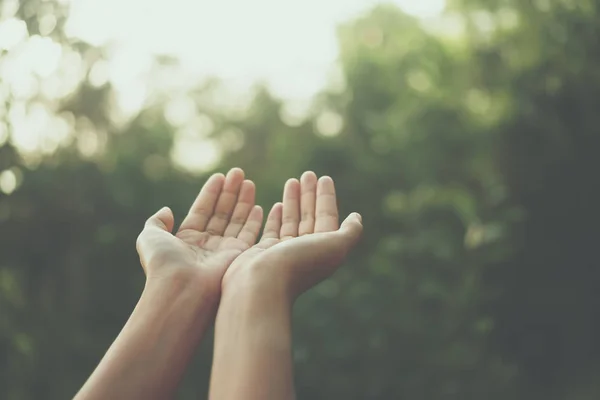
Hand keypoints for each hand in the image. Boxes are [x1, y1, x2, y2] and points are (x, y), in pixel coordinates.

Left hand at [136, 168, 262, 298]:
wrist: (181, 288)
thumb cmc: (163, 263)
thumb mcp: (150, 237)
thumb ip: (157, 221)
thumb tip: (167, 210)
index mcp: (187, 239)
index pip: (202, 210)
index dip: (210, 193)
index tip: (219, 176)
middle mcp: (207, 244)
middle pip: (221, 212)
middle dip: (230, 192)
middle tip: (238, 172)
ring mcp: (223, 250)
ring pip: (235, 220)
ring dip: (242, 200)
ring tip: (248, 181)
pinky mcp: (238, 257)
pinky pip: (249, 234)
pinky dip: (253, 220)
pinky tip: (257, 205)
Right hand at [222, 171, 362, 300]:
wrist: (261, 286)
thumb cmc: (298, 264)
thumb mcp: (334, 246)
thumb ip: (350, 232)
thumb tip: (357, 218)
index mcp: (322, 250)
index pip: (327, 218)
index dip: (327, 198)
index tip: (324, 178)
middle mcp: (304, 251)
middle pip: (310, 217)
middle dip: (310, 195)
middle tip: (308, 174)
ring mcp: (283, 252)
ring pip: (292, 221)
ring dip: (293, 200)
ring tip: (293, 180)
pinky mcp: (263, 252)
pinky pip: (272, 230)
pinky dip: (277, 216)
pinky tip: (278, 204)